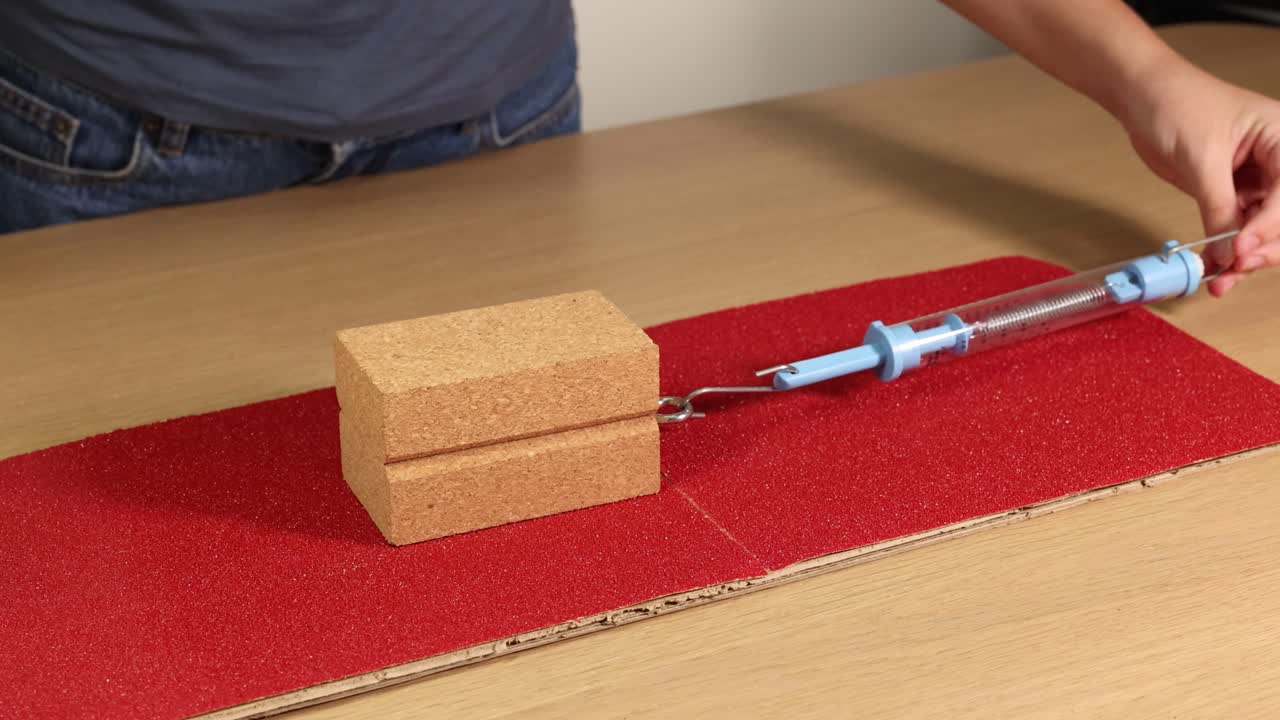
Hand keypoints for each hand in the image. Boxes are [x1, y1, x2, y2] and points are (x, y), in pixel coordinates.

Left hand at [1122, 60, 1279, 295]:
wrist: (1142, 97)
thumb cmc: (1177, 104)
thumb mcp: (1200, 157)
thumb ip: (1217, 205)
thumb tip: (1227, 251)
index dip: (1269, 226)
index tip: (1241, 249)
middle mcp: (1278, 161)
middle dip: (1264, 246)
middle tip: (1236, 267)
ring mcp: (1257, 179)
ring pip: (1264, 228)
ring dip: (1246, 256)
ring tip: (1221, 278)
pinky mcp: (1233, 193)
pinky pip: (1239, 227)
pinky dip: (1228, 249)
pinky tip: (1214, 268)